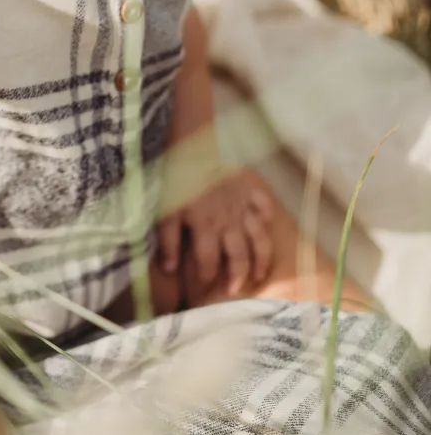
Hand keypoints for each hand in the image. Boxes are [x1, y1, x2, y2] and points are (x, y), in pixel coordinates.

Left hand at [157, 168, 274, 296]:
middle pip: (239, 256)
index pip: (209, 261)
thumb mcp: (165, 209)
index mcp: (204, 226)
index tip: (205, 289)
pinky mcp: (253, 189)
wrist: (194, 143)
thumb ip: (168, 241)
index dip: (207, 277)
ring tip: (259, 275)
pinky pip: (266, 207)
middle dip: (238, 277)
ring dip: (260, 259)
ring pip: (260, 239)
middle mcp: (229, 221)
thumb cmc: (176, 178)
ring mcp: (244, 205)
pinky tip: (268, 229)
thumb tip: (169, 269)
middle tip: (235, 291)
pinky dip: (269, 219)